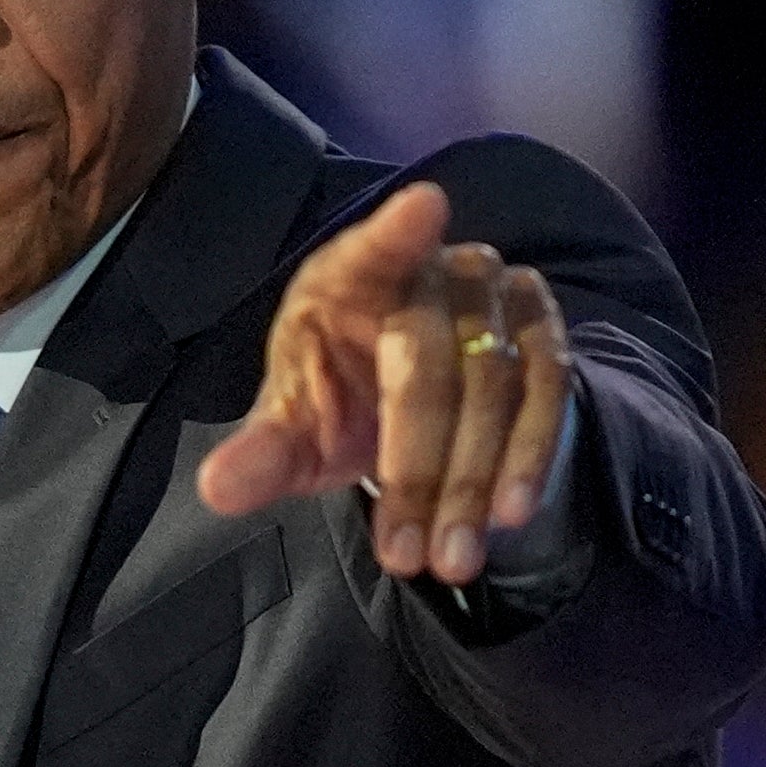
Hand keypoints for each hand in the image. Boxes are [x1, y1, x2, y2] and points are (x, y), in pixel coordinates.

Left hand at [194, 181, 572, 584]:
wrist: (416, 413)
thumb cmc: (341, 400)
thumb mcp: (296, 432)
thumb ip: (262, 453)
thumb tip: (217, 488)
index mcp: (349, 276)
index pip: (372, 248)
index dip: (396, 231)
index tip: (426, 207)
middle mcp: (430, 271)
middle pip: (430, 360)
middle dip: (420, 467)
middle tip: (406, 555)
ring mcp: (495, 295)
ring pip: (495, 384)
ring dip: (474, 480)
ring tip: (450, 558)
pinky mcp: (541, 331)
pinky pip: (547, 389)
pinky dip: (530, 454)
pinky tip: (509, 512)